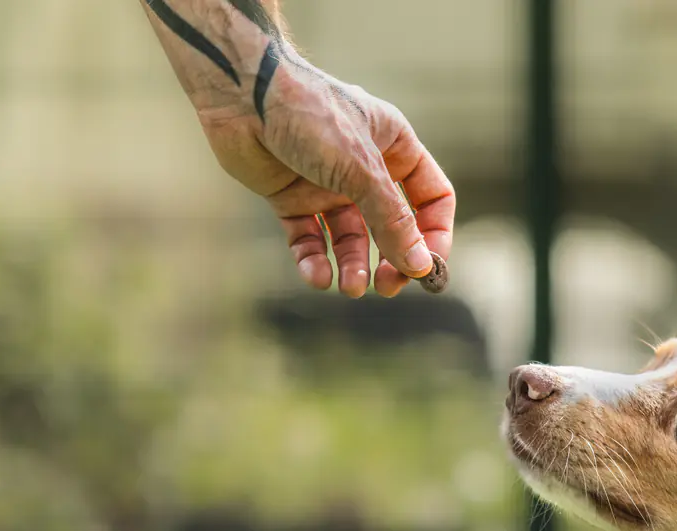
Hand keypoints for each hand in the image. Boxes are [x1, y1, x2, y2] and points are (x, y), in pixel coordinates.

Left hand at [196, 56, 454, 296]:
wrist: (242, 96)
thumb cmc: (310, 115)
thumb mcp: (362, 169)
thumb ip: (392, 220)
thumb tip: (421, 266)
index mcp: (394, 147)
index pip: (431, 198)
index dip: (434, 234)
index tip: (426, 267)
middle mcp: (365, 168)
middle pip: (393, 226)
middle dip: (391, 259)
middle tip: (387, 288)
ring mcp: (327, 184)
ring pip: (351, 237)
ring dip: (353, 266)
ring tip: (349, 288)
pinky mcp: (292, 197)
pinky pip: (309, 238)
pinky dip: (314, 260)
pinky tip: (317, 277)